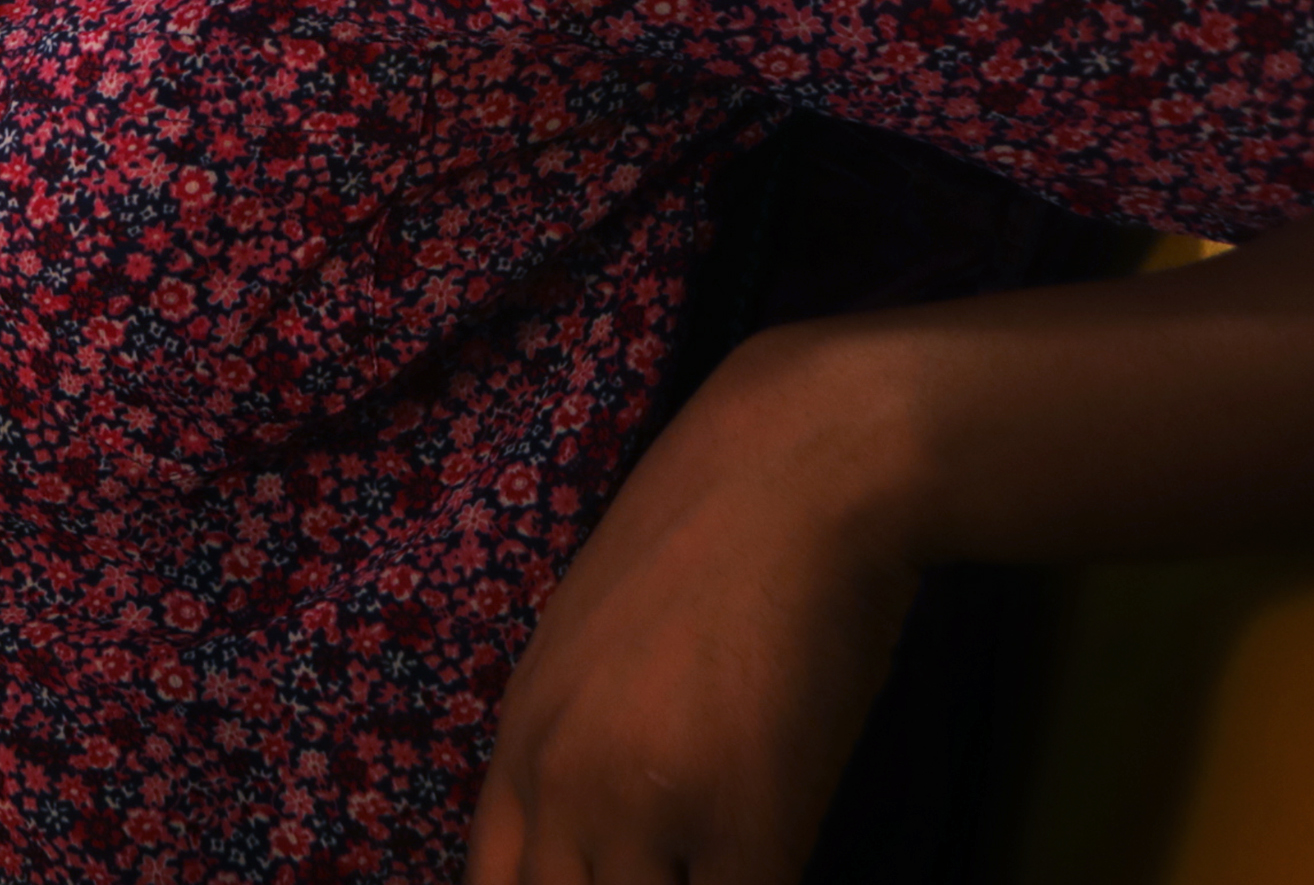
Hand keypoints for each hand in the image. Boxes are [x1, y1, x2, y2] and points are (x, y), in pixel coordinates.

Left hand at [469, 331, 923, 884]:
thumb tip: (593, 844)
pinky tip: (781, 855)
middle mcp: (559, 784)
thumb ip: (574, 749)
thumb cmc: (705, 537)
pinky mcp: (747, 824)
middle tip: (672, 868)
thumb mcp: (587, 643)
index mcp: (519, 743)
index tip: (604, 880)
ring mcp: (644, 808)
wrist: (794, 469)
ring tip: (723, 857)